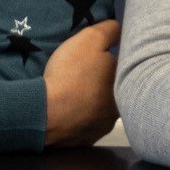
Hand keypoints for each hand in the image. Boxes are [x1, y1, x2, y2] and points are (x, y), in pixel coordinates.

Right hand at [43, 19, 120, 146]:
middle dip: (102, 81)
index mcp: (124, 82)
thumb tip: (120, 30)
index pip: (123, 66)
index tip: (96, 56)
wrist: (45, 112)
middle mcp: (119, 108)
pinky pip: (85, 124)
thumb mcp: (90, 39)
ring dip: (91, 101)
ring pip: (101, 109)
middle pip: (113, 88)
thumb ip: (110, 31)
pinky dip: (79, 116)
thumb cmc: (71, 73)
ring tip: (74, 91)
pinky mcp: (87, 139)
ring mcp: (103, 126)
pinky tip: (68, 108)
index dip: (110, 58)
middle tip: (83, 74)